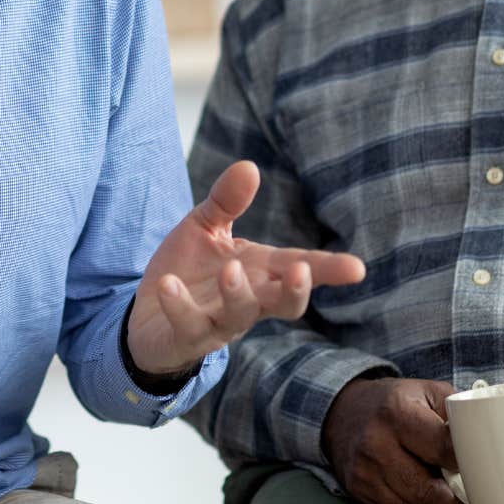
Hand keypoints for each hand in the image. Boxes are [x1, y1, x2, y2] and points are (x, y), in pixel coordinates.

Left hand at [125, 159, 364, 376]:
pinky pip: (187, 324)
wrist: (146, 316)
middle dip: (295, 291)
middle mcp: (248, 301)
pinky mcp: (185, 337)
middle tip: (300, 272)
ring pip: (239, 316)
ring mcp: (218, 323)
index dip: (328, 269)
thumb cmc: (188, 271)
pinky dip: (179, 305)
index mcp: (259, 272)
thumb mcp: (206, 228)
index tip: (357, 268)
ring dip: (237, 294)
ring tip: (229, 270)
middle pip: (284, 304)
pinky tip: (169, 284)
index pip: (299, 268)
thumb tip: (249, 166)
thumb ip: (227, 201)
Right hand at [322, 376, 466, 503]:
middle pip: (429, 492)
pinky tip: (426, 503)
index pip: (443, 448)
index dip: (466, 463)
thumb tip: (484, 442)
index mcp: (396, 413)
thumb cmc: (392, 404)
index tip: (478, 468)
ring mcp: (365, 474)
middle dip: (456, 501)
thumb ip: (456, 413)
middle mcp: (376, 445)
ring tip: (449, 499)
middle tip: (471, 497)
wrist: (344, 414)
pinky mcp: (359, 493)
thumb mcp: (426, 392)